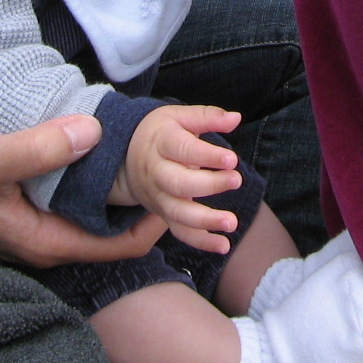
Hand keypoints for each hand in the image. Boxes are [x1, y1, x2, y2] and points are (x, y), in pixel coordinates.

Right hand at [0, 116, 165, 267]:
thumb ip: (36, 148)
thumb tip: (93, 133)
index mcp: (41, 240)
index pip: (118, 245)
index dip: (155, 219)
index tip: (180, 183)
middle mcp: (43, 238)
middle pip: (112, 231)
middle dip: (147, 202)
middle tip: (176, 162)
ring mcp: (34, 221)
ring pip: (94, 211)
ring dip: (124, 187)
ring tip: (152, 150)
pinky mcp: (26, 201)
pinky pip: (75, 196)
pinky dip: (97, 176)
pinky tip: (106, 145)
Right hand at [111, 105, 245, 253]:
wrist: (126, 156)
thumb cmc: (161, 132)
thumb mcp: (179, 116)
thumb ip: (207, 116)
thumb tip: (235, 118)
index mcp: (161, 143)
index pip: (182, 150)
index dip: (207, 156)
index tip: (232, 159)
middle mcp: (156, 172)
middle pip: (178, 183)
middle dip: (208, 185)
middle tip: (236, 180)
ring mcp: (158, 196)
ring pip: (177, 213)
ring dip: (205, 220)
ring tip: (232, 222)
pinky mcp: (163, 214)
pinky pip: (179, 231)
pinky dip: (200, 241)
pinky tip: (223, 245)